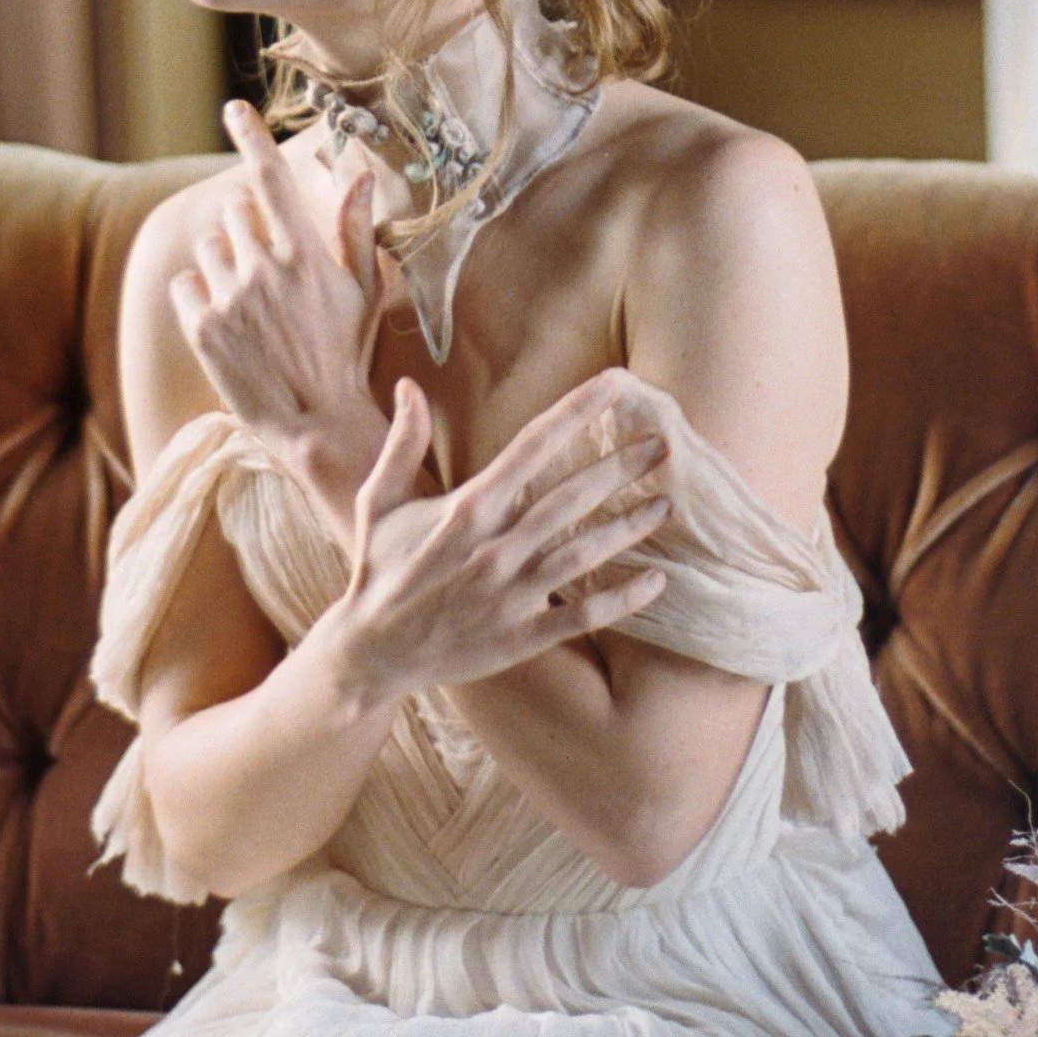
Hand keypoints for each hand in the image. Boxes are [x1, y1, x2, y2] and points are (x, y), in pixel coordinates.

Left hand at [169, 104, 390, 501]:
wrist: (317, 423)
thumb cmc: (347, 354)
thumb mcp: (364, 291)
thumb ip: (356, 229)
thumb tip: (361, 173)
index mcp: (305, 253)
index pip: (271, 177)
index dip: (251, 135)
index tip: (233, 108)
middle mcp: (263, 268)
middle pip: (234, 212)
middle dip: (246, 229)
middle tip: (268, 271)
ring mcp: (230, 298)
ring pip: (209, 248)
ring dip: (223, 263)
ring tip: (251, 304)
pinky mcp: (201, 327)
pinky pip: (185, 282)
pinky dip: (198, 294)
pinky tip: (226, 319)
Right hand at [316, 374, 671, 711]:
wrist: (372, 652)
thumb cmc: (379, 568)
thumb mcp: (380, 501)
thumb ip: (402, 442)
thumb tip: (408, 385)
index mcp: (466, 507)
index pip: (532, 445)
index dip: (577, 411)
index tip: (616, 384)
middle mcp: (494, 547)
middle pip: (571, 497)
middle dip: (620, 467)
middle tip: (662, 446)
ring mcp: (510, 594)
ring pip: (584, 553)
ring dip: (628, 526)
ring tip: (666, 504)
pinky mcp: (520, 636)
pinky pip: (582, 614)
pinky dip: (622, 599)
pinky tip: (656, 580)